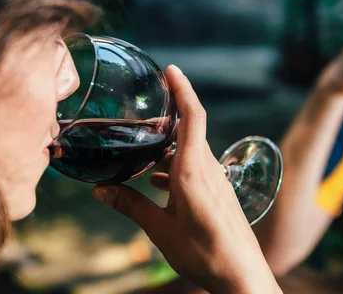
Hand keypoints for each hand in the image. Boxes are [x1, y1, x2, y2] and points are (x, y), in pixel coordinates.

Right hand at [92, 65, 280, 293]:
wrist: (240, 275)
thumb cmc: (203, 253)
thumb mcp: (160, 230)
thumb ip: (131, 206)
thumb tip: (101, 190)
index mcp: (194, 172)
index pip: (193, 117)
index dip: (183, 89)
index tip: (171, 69)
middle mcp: (208, 170)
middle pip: (191, 130)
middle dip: (170, 115)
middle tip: (145, 108)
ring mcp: (216, 181)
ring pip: (191, 151)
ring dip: (170, 146)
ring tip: (144, 148)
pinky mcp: (218, 193)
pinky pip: (195, 170)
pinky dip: (176, 167)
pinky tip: (157, 182)